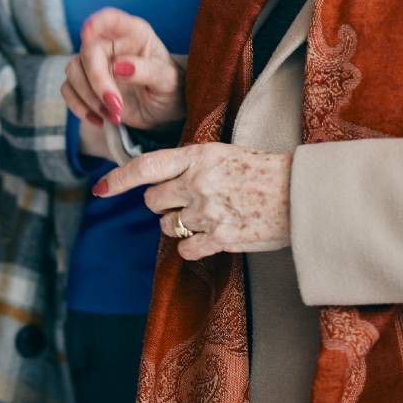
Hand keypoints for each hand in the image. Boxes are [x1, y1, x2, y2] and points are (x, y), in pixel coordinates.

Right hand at [62, 8, 184, 132]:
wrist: (164, 111)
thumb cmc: (170, 89)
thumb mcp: (168, 81)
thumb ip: (147, 70)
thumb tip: (120, 66)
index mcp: (133, 33)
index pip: (110, 18)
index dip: (96, 22)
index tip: (87, 33)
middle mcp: (111, 44)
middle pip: (88, 51)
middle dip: (98, 81)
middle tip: (116, 106)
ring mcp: (96, 63)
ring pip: (74, 71)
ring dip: (89, 97)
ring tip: (115, 115)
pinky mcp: (86, 84)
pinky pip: (68, 90)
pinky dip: (80, 107)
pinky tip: (101, 120)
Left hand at [93, 143, 291, 260]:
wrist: (301, 193)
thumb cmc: (263, 171)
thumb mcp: (223, 153)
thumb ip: (190, 163)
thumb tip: (159, 180)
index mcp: (198, 155)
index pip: (146, 166)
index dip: (118, 178)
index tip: (100, 188)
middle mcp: (198, 182)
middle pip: (153, 201)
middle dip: (163, 204)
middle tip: (186, 202)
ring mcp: (208, 211)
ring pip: (167, 226)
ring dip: (180, 224)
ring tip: (209, 216)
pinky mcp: (220, 238)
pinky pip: (186, 249)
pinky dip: (194, 246)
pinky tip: (213, 235)